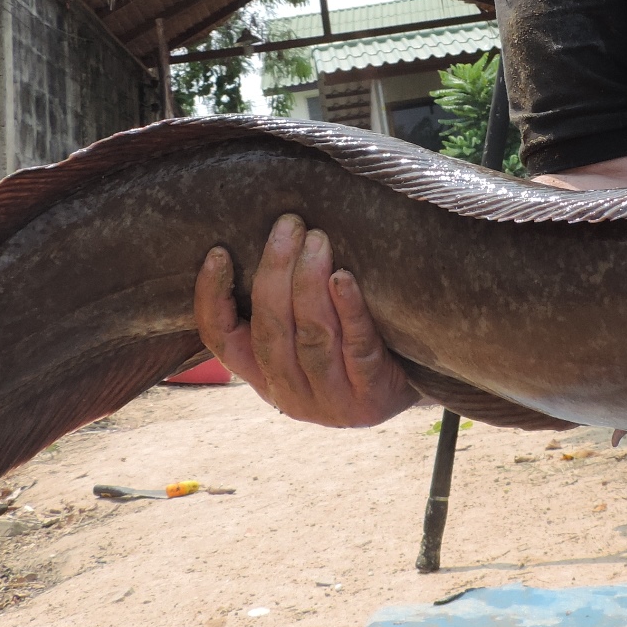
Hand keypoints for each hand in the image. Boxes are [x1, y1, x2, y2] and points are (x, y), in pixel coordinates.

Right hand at [194, 214, 416, 426]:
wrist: (413, 386)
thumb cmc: (351, 346)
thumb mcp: (307, 335)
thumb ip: (283, 304)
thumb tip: (270, 234)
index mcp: (263, 375)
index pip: (222, 339)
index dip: (212, 297)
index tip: (219, 252)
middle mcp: (289, 393)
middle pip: (271, 330)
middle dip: (275, 273)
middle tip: (289, 226)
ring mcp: (331, 400)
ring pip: (311, 337)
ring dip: (309, 284)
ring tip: (317, 240)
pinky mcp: (371, 396)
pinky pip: (357, 347)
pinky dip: (349, 309)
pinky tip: (345, 278)